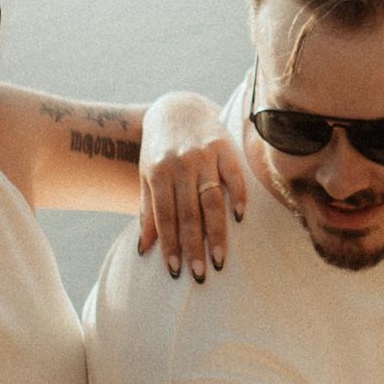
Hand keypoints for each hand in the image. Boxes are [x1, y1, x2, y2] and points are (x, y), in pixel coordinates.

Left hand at [138, 94, 249, 278]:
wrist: (178, 108)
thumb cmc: (159, 150)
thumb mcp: (147, 176)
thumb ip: (148, 211)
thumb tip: (144, 249)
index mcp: (158, 173)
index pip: (165, 216)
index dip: (170, 245)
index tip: (175, 271)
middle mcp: (181, 165)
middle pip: (189, 213)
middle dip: (193, 246)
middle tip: (199, 275)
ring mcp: (205, 156)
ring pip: (212, 200)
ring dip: (216, 232)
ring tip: (219, 259)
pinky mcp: (225, 148)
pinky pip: (234, 176)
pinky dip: (238, 197)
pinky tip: (240, 219)